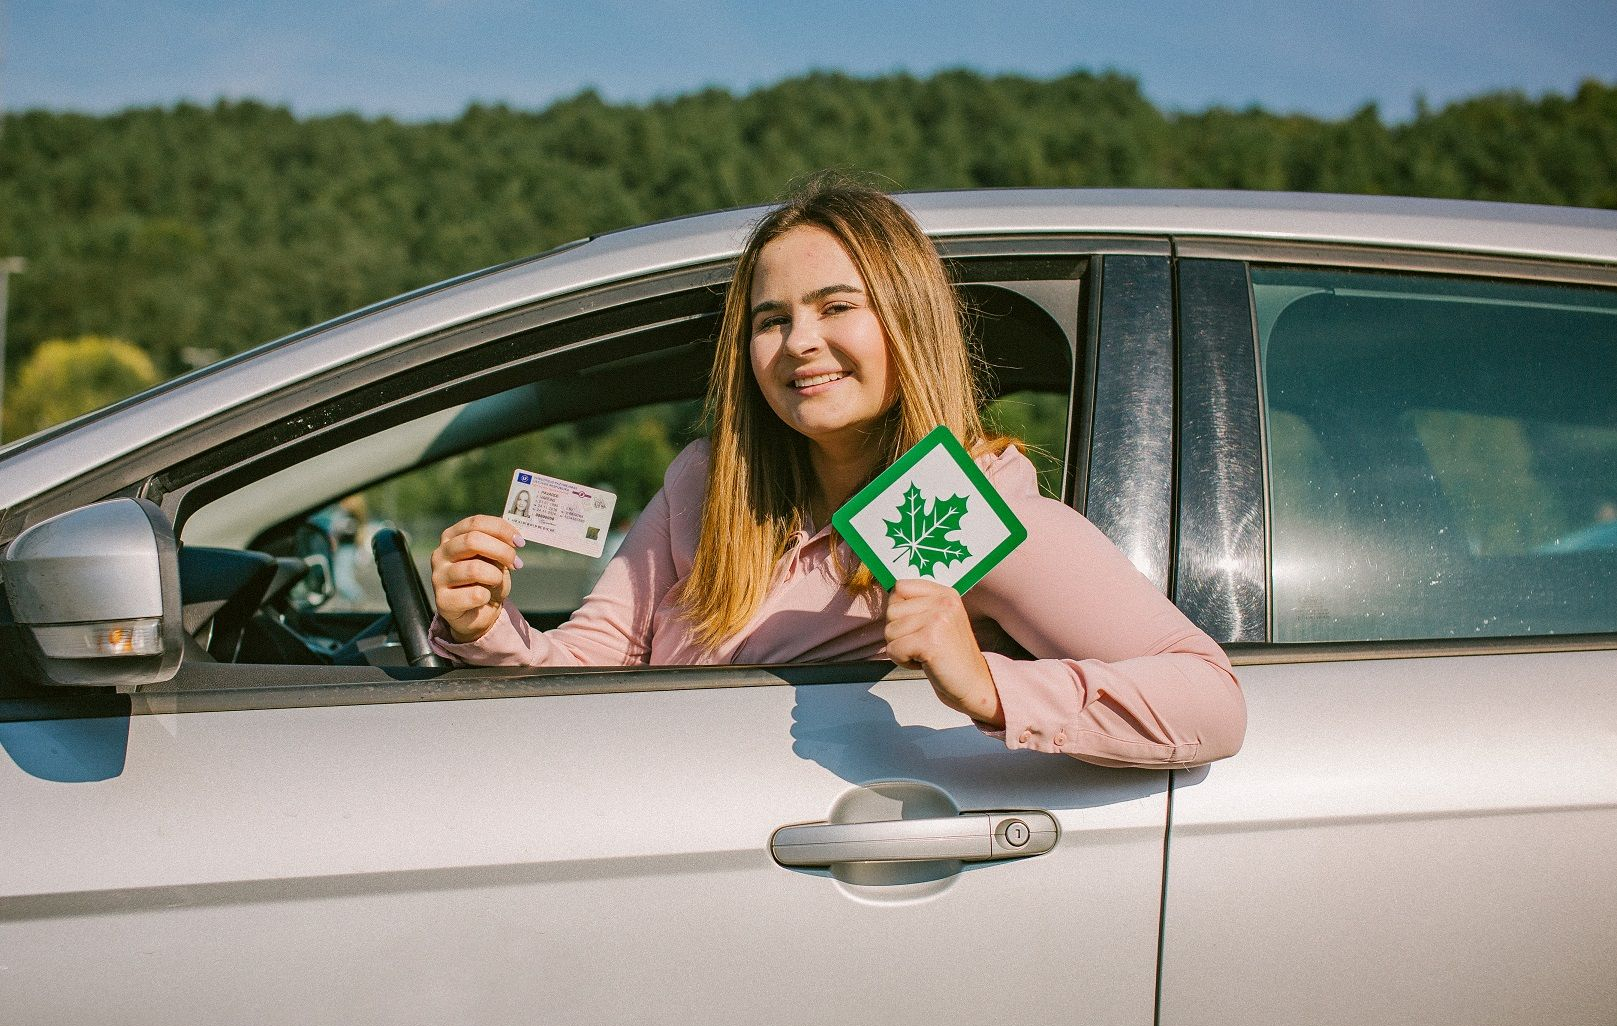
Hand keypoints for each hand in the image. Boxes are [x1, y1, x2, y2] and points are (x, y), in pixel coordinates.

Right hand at [430, 515, 524, 643]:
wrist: (478, 613)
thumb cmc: (487, 580)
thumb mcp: (494, 557)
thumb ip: (499, 543)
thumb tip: (514, 538)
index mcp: (451, 537)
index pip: (475, 523)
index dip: (501, 529)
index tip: (520, 542)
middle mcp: (440, 554)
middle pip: (472, 541)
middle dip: (502, 551)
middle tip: (516, 563)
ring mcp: (438, 577)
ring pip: (474, 569)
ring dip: (495, 576)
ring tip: (497, 582)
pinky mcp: (443, 601)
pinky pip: (475, 594)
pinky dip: (488, 596)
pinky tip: (484, 598)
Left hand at [883, 579, 1003, 727]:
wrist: (974, 683)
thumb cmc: (951, 655)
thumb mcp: (940, 620)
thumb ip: (918, 605)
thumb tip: (887, 592)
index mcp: (945, 594)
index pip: (900, 586)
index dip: (898, 610)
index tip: (914, 626)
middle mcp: (943, 602)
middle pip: (891, 610)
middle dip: (898, 633)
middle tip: (922, 644)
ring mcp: (937, 620)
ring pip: (889, 631)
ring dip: (901, 648)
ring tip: (924, 653)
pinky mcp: (929, 641)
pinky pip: (893, 649)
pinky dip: (902, 661)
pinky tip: (924, 662)